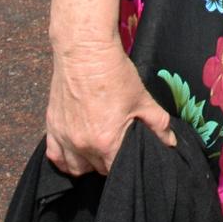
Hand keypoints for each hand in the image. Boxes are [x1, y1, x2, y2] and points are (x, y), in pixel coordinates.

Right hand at [45, 38, 175, 175]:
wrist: (85, 51)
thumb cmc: (115, 74)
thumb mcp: (142, 98)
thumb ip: (158, 124)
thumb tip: (171, 142)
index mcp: (106, 141)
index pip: (116, 170)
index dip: (125, 165)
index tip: (130, 156)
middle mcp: (82, 145)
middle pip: (96, 169)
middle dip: (108, 163)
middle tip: (116, 148)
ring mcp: (64, 137)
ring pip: (74, 168)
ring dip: (86, 165)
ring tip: (97, 152)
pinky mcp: (52, 126)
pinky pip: (54, 156)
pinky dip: (64, 159)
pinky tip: (74, 152)